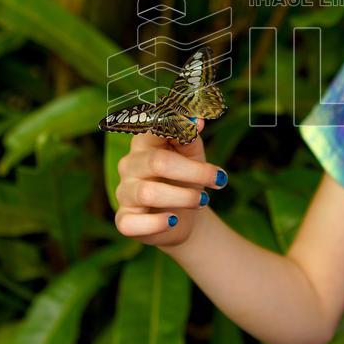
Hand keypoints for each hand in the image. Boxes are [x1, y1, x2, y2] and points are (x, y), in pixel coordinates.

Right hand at [113, 119, 227, 246]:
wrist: (183, 216)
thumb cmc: (185, 178)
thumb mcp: (192, 154)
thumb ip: (190, 135)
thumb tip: (197, 120)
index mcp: (144, 142)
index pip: (153, 127)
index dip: (176, 125)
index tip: (200, 125)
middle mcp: (129, 164)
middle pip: (158, 162)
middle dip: (195, 172)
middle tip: (219, 180)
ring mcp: (124, 192)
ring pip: (149, 193)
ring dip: (184, 197)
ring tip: (203, 201)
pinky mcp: (124, 220)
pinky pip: (132, 223)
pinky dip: (157, 223)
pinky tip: (174, 220)